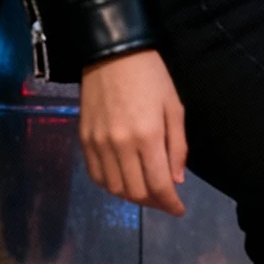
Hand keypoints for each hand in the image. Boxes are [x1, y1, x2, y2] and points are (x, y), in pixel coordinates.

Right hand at [79, 49, 186, 215]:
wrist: (112, 53)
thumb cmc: (151, 77)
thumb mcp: (174, 108)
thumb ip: (177, 147)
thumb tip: (175, 180)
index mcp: (148, 137)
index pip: (158, 186)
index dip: (170, 204)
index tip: (178, 210)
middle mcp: (121, 145)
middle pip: (136, 192)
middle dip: (154, 202)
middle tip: (164, 199)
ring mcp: (99, 144)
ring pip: (114, 188)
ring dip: (132, 196)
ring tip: (145, 190)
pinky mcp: (84, 139)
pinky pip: (96, 175)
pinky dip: (110, 185)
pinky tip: (123, 180)